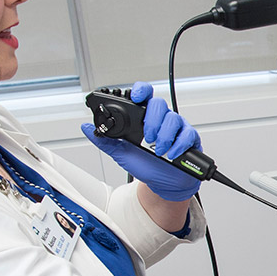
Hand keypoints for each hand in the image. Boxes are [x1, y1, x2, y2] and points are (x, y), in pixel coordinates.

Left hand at [80, 82, 201, 200]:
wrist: (164, 184)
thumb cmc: (146, 166)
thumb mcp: (122, 154)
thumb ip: (106, 141)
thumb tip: (87, 128)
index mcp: (145, 119)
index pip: (144, 95)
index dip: (141, 91)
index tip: (135, 97)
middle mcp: (161, 120)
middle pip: (159, 104)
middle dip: (152, 122)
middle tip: (147, 138)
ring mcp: (176, 128)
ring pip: (173, 118)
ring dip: (164, 136)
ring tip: (158, 151)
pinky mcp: (189, 138)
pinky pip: (187, 133)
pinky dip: (178, 144)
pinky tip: (172, 153)